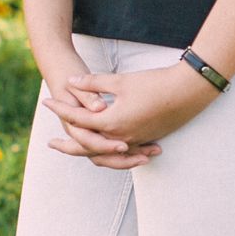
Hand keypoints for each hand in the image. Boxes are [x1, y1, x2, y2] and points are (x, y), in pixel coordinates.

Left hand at [43, 60, 219, 165]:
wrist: (188, 92)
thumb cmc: (154, 83)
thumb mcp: (120, 81)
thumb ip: (94, 83)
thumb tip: (71, 81)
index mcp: (112, 122)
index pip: (77, 119)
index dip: (60, 109)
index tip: (46, 101)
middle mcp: (121, 137)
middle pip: (87, 147)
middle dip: (67, 145)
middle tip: (51, 143)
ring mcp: (135, 141)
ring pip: (105, 154)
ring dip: (89, 151)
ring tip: (78, 147)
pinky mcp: (147, 139)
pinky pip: (123, 152)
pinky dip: (110, 152)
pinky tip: (106, 146)